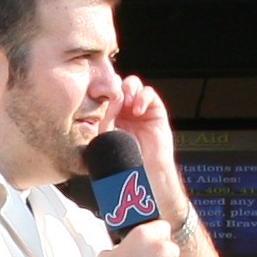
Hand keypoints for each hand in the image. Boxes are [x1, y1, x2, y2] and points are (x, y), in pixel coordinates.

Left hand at [107, 70, 186, 210]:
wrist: (144, 172)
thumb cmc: (126, 159)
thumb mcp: (108, 136)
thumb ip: (108, 116)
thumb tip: (113, 98)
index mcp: (112, 116)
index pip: (107, 94)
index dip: (104, 91)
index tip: (101, 96)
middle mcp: (125, 111)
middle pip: (120, 85)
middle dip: (117, 87)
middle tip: (116, 98)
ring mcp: (140, 109)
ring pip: (134, 85)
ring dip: (129, 89)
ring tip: (127, 103)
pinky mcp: (156, 110)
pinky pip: (149, 93)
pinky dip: (143, 97)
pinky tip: (137, 110)